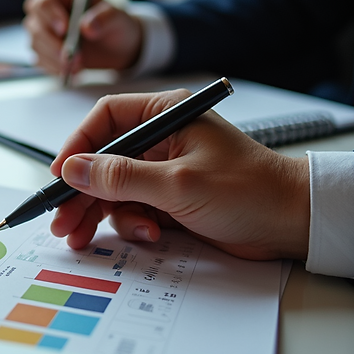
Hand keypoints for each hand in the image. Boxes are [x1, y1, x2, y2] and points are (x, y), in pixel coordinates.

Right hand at [22, 0, 143, 74]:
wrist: (116, 45)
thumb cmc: (114, 23)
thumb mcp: (117, 16)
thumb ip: (104, 18)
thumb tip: (87, 27)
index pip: (44, 1)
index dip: (51, 15)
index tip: (65, 29)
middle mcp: (45, 12)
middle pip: (35, 25)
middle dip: (52, 43)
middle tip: (71, 56)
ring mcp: (42, 32)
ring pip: (35, 44)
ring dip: (55, 58)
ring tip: (78, 65)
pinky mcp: (43, 51)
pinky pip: (40, 61)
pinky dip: (55, 68)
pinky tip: (71, 71)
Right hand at [48, 89, 310, 260]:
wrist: (293, 223)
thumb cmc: (249, 191)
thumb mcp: (178, 184)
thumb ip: (121, 177)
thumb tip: (72, 170)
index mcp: (165, 115)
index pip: (105, 120)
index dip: (77, 146)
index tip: (59, 176)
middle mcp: (161, 138)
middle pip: (102, 160)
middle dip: (81, 193)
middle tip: (62, 220)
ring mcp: (163, 170)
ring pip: (112, 189)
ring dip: (103, 214)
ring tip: (90, 237)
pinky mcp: (168, 198)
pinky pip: (132, 208)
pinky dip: (131, 224)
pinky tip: (146, 234)